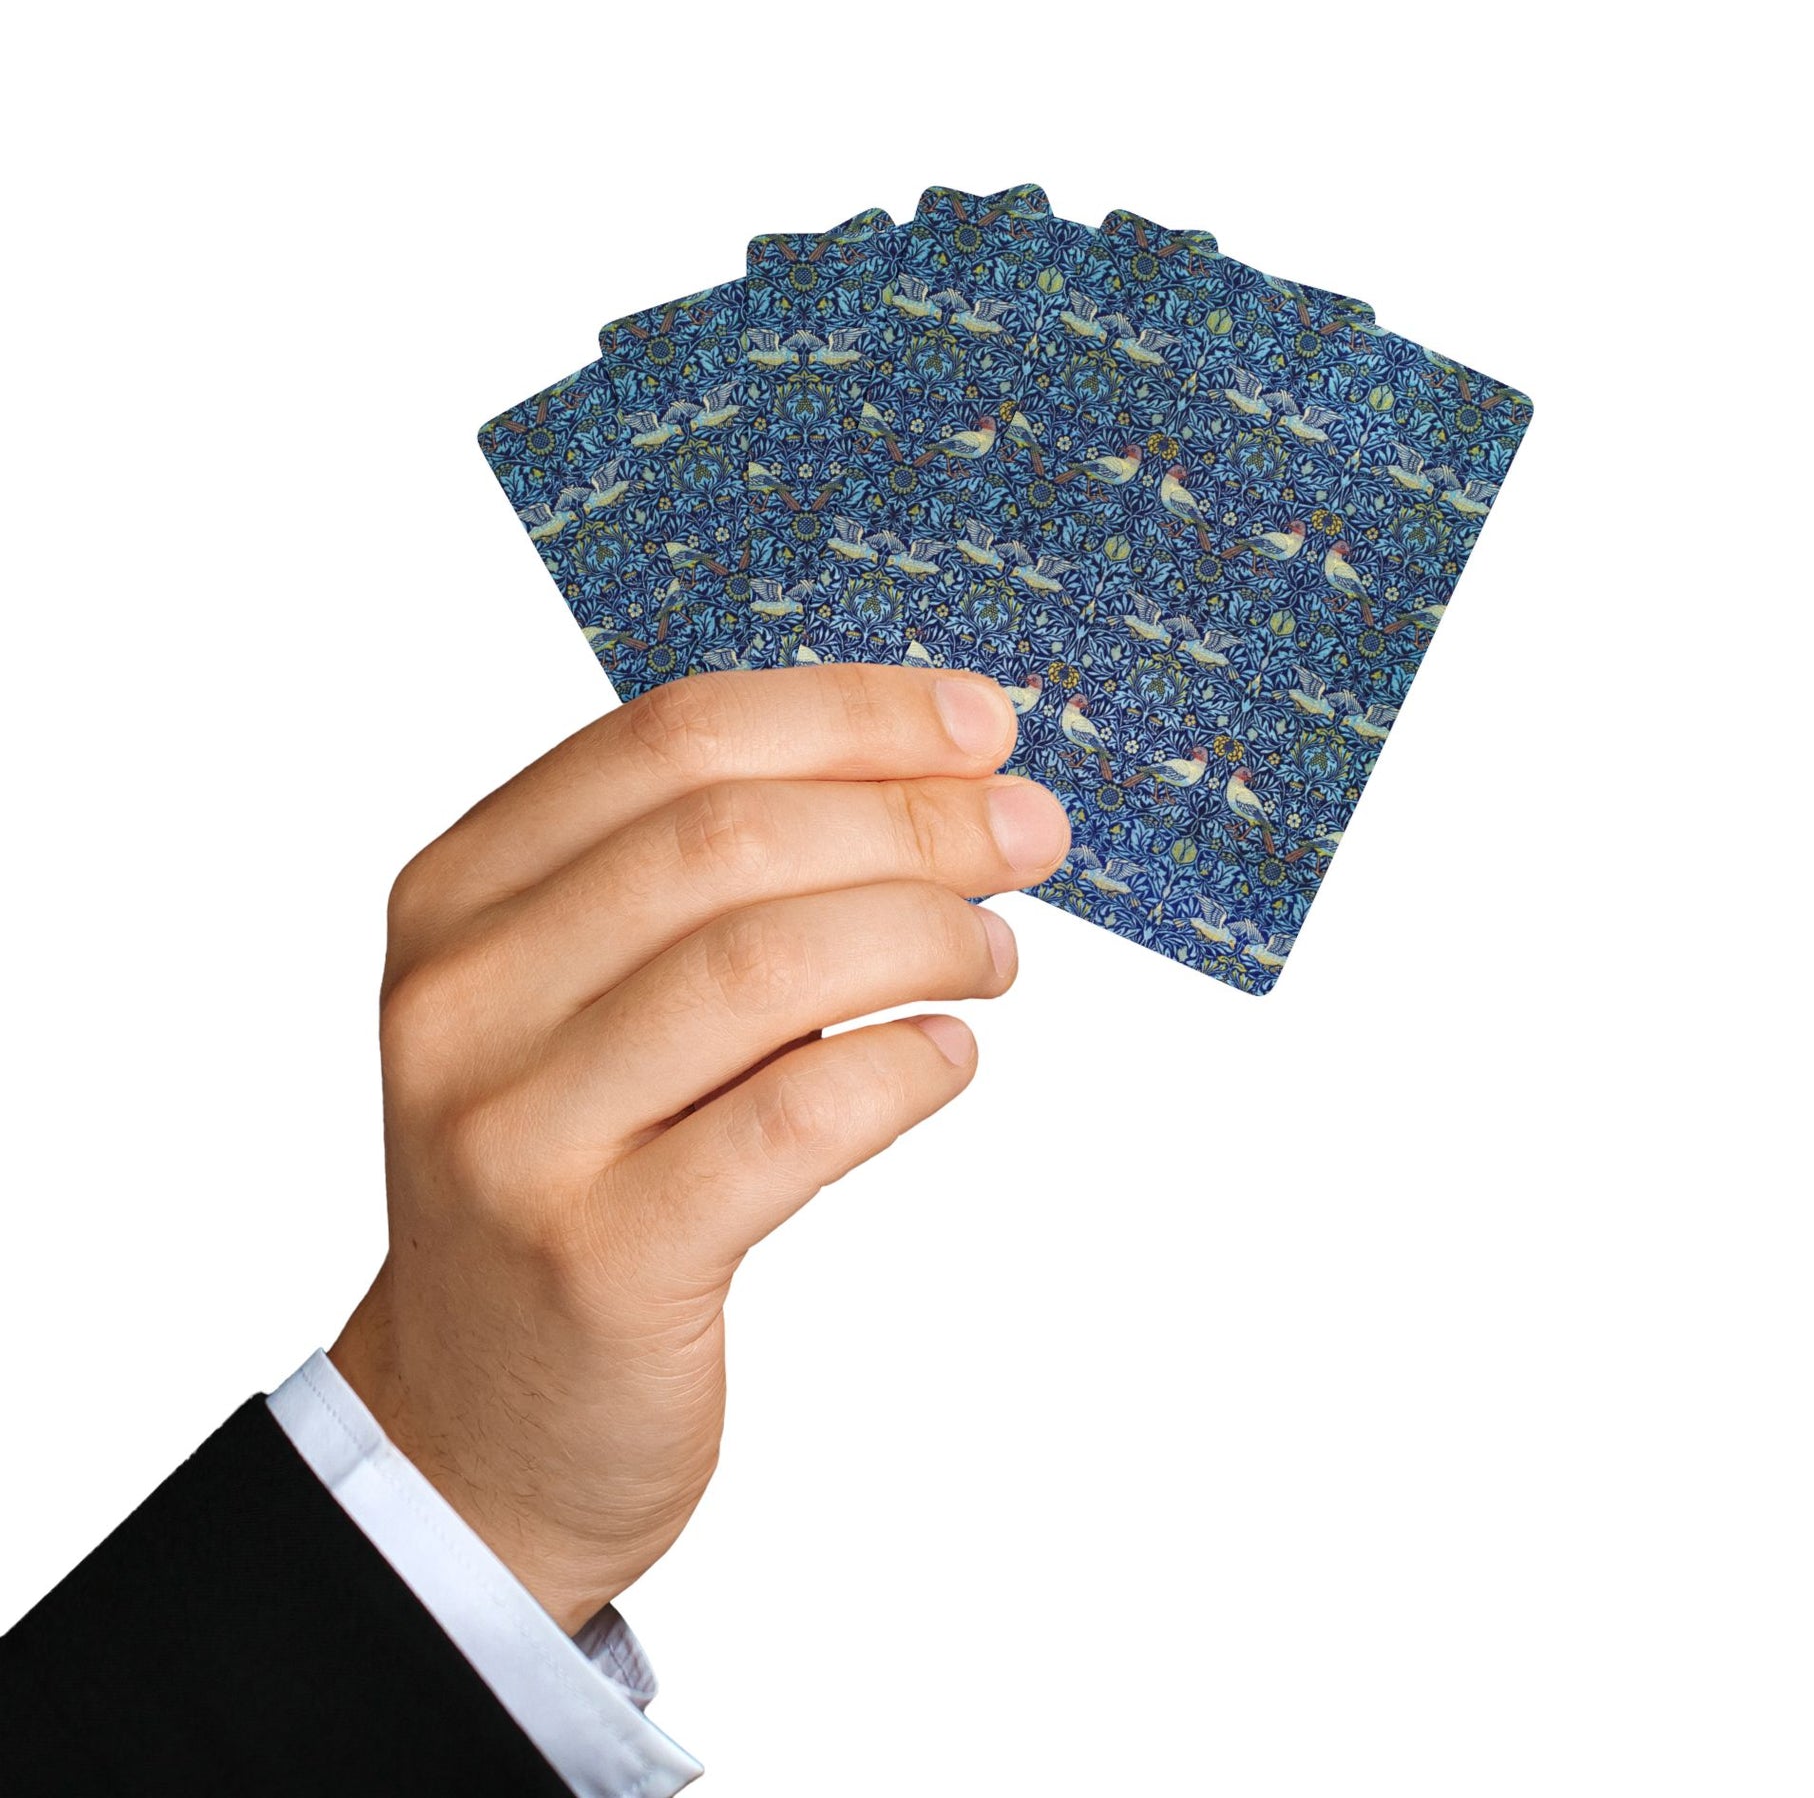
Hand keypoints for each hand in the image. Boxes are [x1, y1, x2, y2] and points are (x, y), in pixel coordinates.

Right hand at [330, 664, 1069, 1630]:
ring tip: (996, 954)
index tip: (983, 725)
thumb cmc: (578, 1173)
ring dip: (922, 933)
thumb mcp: (587, 999)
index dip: (851, 714)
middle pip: (727, 837)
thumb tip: (935, 781)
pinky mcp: (598, 1256)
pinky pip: (792, 1120)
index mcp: (460, 893)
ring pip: (763, 964)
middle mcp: (463, 996)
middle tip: (1031, 833)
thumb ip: (705, 885)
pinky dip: (899, 1068)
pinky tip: (945, 1054)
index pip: (672, 737)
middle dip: (915, 815)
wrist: (482, 1421)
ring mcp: (518, 1130)